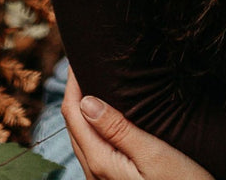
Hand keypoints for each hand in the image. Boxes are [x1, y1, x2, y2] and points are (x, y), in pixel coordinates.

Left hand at [62, 66, 215, 179]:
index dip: (72, 84)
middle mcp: (94, 173)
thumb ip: (118, 129)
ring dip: (81, 109)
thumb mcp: (153, 153)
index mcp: (100, 162)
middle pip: (73, 125)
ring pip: (81, 138)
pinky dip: (91, 125)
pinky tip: (104, 115)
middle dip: (74, 93)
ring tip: (90, 82)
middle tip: (81, 63)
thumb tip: (87, 101)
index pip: (74, 114)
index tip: (77, 58)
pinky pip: (92, 148)